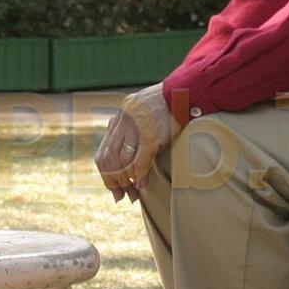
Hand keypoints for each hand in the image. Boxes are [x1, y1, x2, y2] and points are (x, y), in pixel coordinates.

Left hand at [93, 83, 177, 203]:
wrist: (184, 92)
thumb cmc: (168, 106)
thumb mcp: (144, 116)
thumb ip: (132, 134)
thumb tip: (130, 164)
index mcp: (119, 117)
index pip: (103, 151)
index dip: (107, 174)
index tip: (115, 188)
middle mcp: (122, 120)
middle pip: (108, 158)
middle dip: (113, 181)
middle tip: (121, 196)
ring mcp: (135, 127)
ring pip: (120, 160)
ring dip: (125, 180)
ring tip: (132, 193)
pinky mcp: (150, 134)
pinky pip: (139, 160)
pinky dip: (138, 175)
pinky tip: (141, 185)